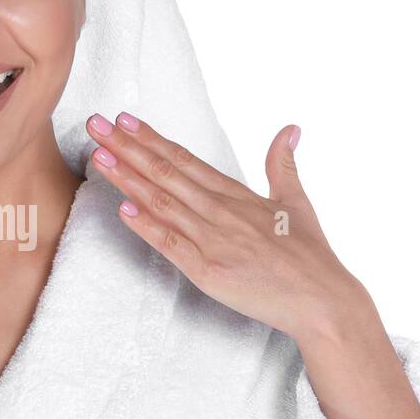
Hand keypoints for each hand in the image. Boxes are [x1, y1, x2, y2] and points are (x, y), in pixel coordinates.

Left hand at [84, 112, 362, 339]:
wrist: (323, 300)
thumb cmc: (310, 255)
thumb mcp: (296, 202)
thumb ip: (283, 165)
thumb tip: (290, 128)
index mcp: (237, 195)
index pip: (185, 159)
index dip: (151, 139)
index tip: (124, 119)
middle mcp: (221, 212)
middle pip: (166, 173)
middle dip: (127, 147)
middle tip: (96, 124)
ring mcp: (214, 241)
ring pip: (163, 203)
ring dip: (128, 179)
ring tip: (99, 156)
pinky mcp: (209, 272)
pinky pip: (172, 245)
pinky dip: (147, 227)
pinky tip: (123, 210)